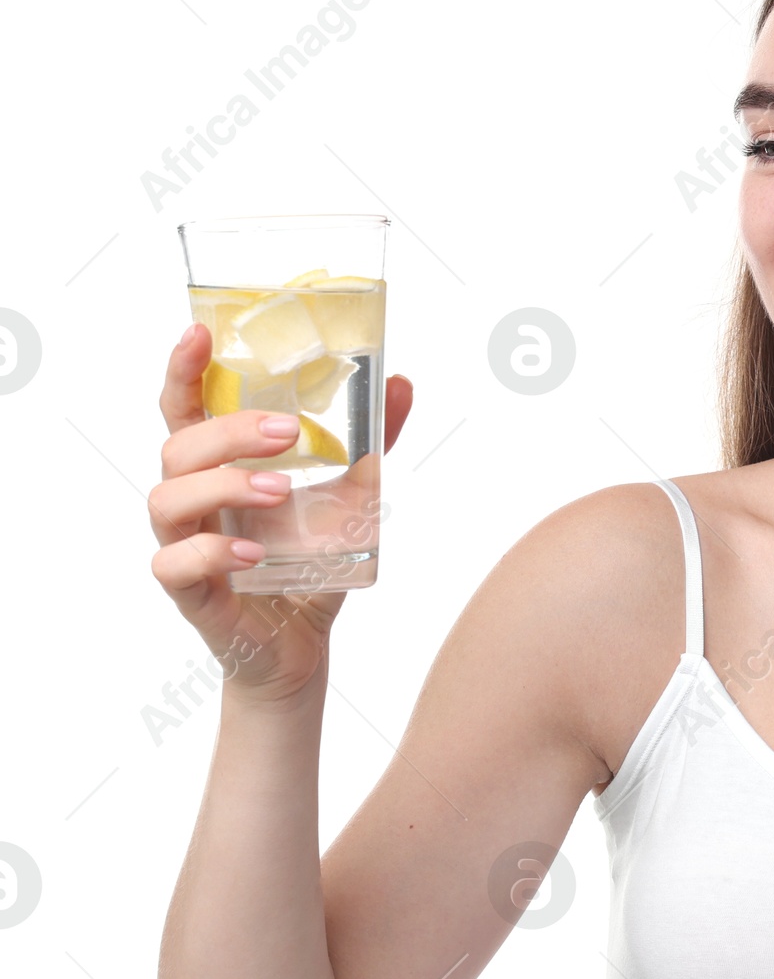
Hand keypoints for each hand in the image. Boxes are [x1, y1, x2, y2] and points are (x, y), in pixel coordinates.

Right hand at [148, 322, 414, 703]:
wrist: (300, 646)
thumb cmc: (306, 566)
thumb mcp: (349, 500)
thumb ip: (369, 445)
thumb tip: (401, 384)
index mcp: (219, 468)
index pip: (185, 409)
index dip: (184, 369)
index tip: (199, 332)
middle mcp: (193, 500)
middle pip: (178, 445)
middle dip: (230, 431)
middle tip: (288, 431)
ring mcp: (183, 544)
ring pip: (167, 497)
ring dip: (225, 484)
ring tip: (281, 490)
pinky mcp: (188, 592)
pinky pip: (174, 563)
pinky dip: (213, 552)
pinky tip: (254, 553)